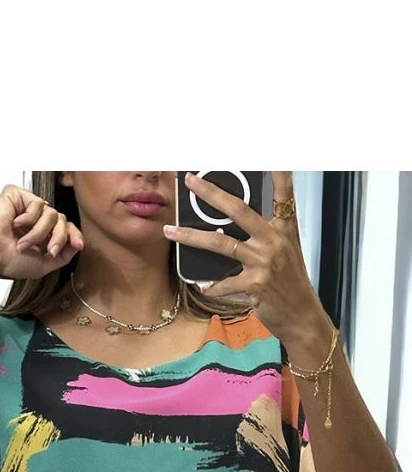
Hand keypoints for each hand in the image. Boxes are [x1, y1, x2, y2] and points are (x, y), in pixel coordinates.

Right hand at [0, 184, 83, 281]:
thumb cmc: (9, 261)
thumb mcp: (43, 265)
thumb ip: (63, 255)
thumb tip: (77, 244)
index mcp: (41, 234)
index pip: (64, 228)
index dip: (73, 235)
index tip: (79, 245)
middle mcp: (35, 219)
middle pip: (62, 220)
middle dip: (58, 237)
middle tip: (48, 251)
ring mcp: (26, 207)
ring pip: (51, 213)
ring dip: (39, 232)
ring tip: (23, 243)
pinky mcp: (17, 196)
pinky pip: (38, 203)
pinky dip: (29, 218)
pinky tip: (15, 224)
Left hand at [163, 172, 324, 342]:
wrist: (302, 316)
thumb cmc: (290, 284)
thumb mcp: (286, 253)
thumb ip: (265, 235)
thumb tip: (233, 227)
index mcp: (284, 229)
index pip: (283, 194)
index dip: (278, 173)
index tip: (270, 155)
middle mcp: (275, 241)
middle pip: (238, 210)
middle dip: (211, 193)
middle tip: (189, 181)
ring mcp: (265, 262)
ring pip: (221, 244)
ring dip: (191, 236)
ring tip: (170, 231)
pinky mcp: (256, 284)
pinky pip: (224, 283)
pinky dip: (212, 285)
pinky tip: (203, 285)